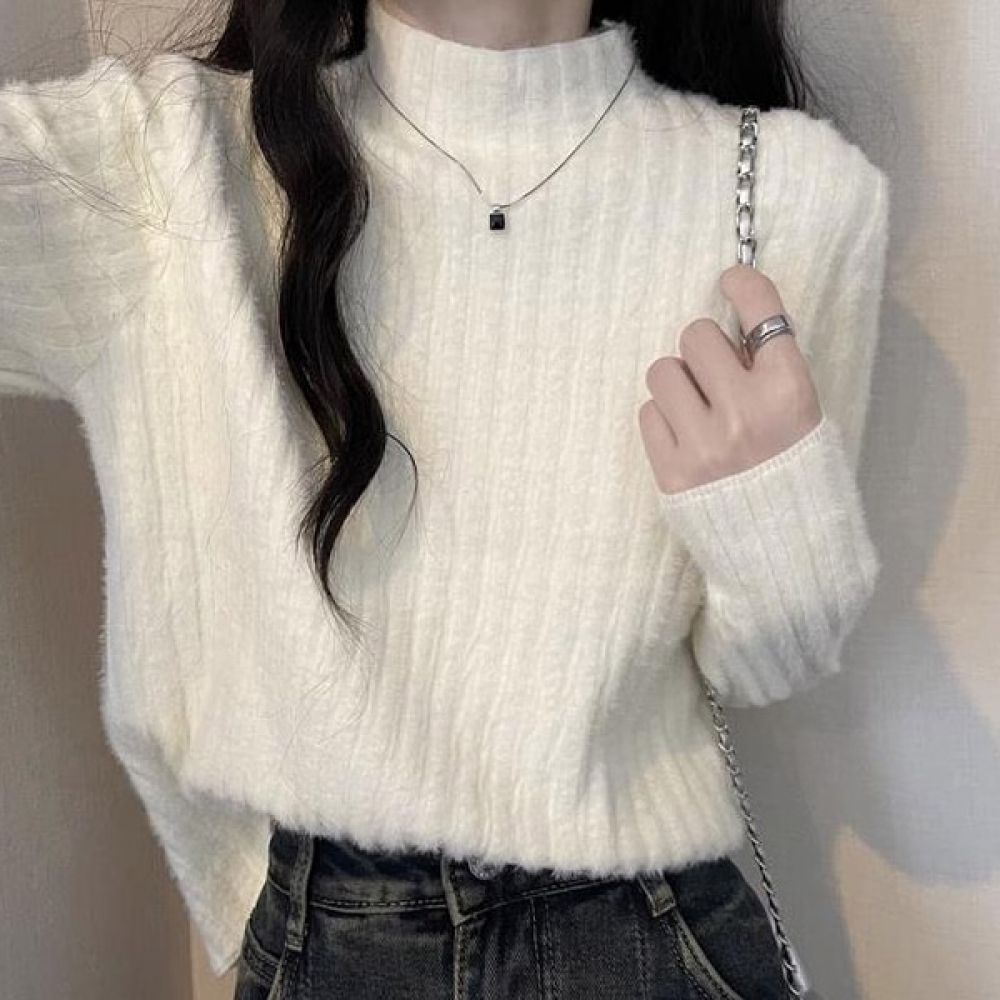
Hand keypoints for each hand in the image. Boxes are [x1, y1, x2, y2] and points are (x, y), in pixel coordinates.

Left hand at [639, 263, 822, 495]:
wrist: (785, 549)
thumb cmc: (796, 473)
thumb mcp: (805, 414)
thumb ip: (770, 369)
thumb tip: (727, 326)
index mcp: (791, 393)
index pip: (762, 312)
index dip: (743, 284)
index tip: (731, 279)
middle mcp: (746, 413)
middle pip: (696, 336)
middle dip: (703, 351)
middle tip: (716, 378)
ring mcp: (705, 444)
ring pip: (662, 371)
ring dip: (678, 383)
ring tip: (698, 410)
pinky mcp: (672, 472)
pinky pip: (647, 413)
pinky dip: (663, 420)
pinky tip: (686, 439)